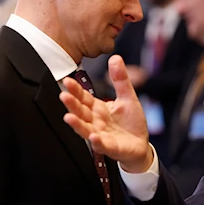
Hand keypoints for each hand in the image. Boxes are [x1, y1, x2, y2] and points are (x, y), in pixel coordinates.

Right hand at [60, 55, 152, 172]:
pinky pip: (101, 144)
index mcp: (98, 108)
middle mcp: (96, 121)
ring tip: (68, 117)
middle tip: (63, 95)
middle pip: (81, 112)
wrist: (141, 144)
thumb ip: (120, 79)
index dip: (76, 90)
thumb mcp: (128, 97)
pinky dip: (96, 141)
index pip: (84, 98)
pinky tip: (93, 136)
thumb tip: (115, 57)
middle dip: (72, 104)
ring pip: (85, 129)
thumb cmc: (131, 122)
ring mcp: (101, 135)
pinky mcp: (110, 147)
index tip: (67, 80)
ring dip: (77, 124)